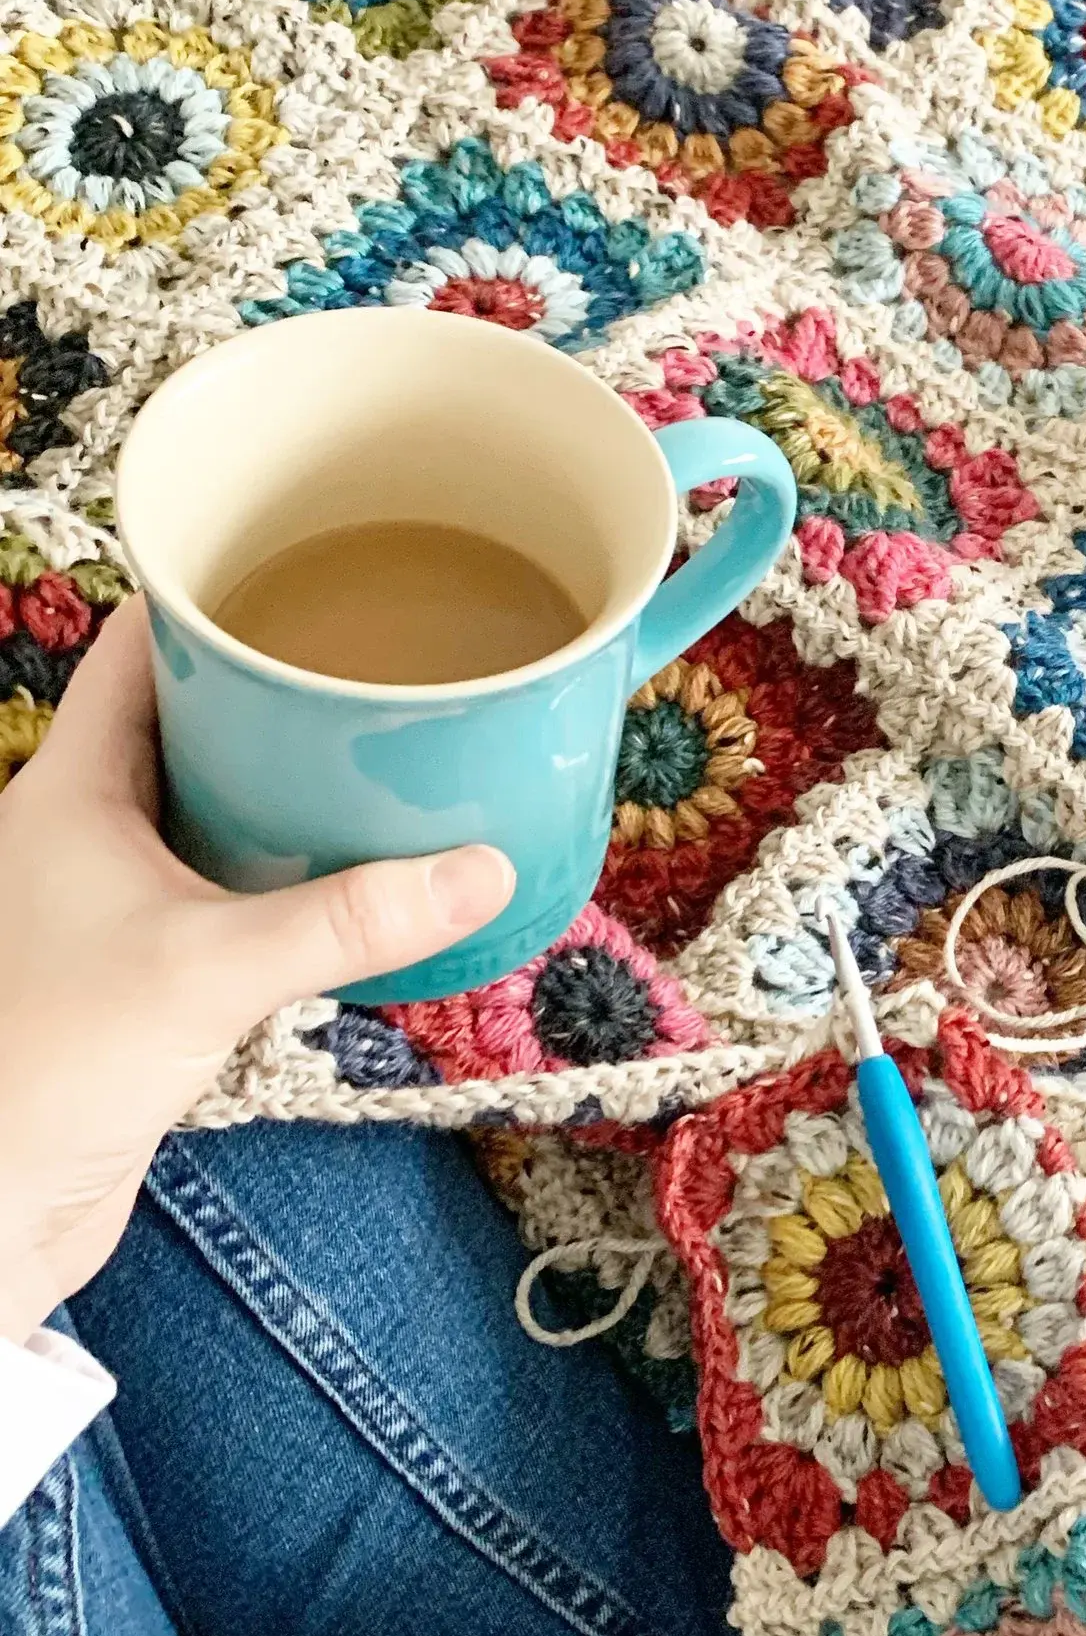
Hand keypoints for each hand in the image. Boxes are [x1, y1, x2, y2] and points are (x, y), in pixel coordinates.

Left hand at [0, 601, 512, 1342]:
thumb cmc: (47, 1066)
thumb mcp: (211, 971)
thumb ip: (350, 920)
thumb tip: (487, 871)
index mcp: (71, 791)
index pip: (141, 651)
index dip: (216, 598)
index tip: (312, 569)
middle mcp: (87, 832)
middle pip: (195, 722)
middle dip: (285, 691)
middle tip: (390, 666)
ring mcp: (117, 903)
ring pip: (218, 807)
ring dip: (299, 787)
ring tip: (401, 761)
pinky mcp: (151, 971)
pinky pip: (235, 888)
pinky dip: (298, 871)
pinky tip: (368, 878)